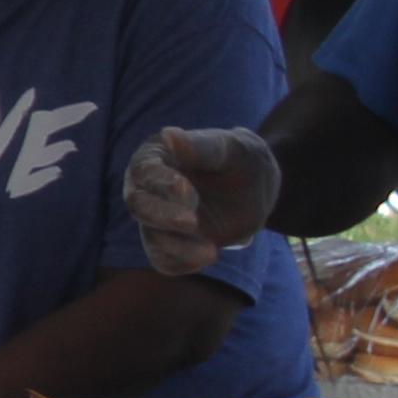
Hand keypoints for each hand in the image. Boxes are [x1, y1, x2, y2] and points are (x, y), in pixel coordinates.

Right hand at [127, 124, 279, 275]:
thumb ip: (201, 146)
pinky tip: (209, 255)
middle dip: (163, 216)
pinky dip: (182, 263)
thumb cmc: (241, 159)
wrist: (258, 188)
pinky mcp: (172, 244)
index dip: (160, 182)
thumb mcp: (231, 148)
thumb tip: (168, 134)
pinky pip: (165, 261)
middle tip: (193, 222)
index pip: (143, 171)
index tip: (187, 190)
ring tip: (211, 252)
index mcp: (157, 158)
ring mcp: (159, 219)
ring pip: (151, 237)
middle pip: (139, 206)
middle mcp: (149, 190)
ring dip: (177, 247)